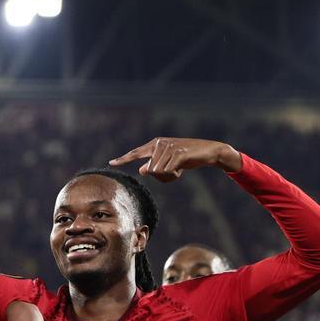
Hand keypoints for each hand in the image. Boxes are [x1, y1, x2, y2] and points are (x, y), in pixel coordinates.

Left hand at [109, 137, 242, 182]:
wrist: (209, 151)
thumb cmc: (188, 158)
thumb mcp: (169, 163)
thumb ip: (154, 166)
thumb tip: (142, 170)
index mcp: (155, 144)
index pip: (136, 153)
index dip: (123, 159)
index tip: (111, 163)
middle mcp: (159, 143)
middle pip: (150, 170)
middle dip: (162, 177)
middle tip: (174, 171)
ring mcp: (169, 147)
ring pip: (158, 173)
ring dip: (169, 176)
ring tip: (179, 168)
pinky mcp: (178, 153)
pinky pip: (168, 172)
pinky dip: (174, 176)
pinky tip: (182, 169)